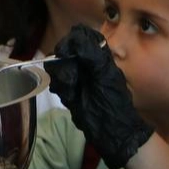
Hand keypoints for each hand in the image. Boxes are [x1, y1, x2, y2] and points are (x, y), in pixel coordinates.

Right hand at [48, 24, 153, 168]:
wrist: (111, 132)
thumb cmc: (113, 102)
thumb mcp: (105, 75)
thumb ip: (92, 54)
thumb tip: (76, 36)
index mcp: (98, 55)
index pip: (79, 35)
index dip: (70, 41)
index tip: (65, 53)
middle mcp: (85, 62)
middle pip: (63, 50)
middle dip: (63, 63)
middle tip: (72, 79)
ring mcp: (76, 76)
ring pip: (56, 66)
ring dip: (62, 78)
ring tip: (73, 92)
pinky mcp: (68, 90)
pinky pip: (56, 82)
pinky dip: (60, 89)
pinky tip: (71, 98)